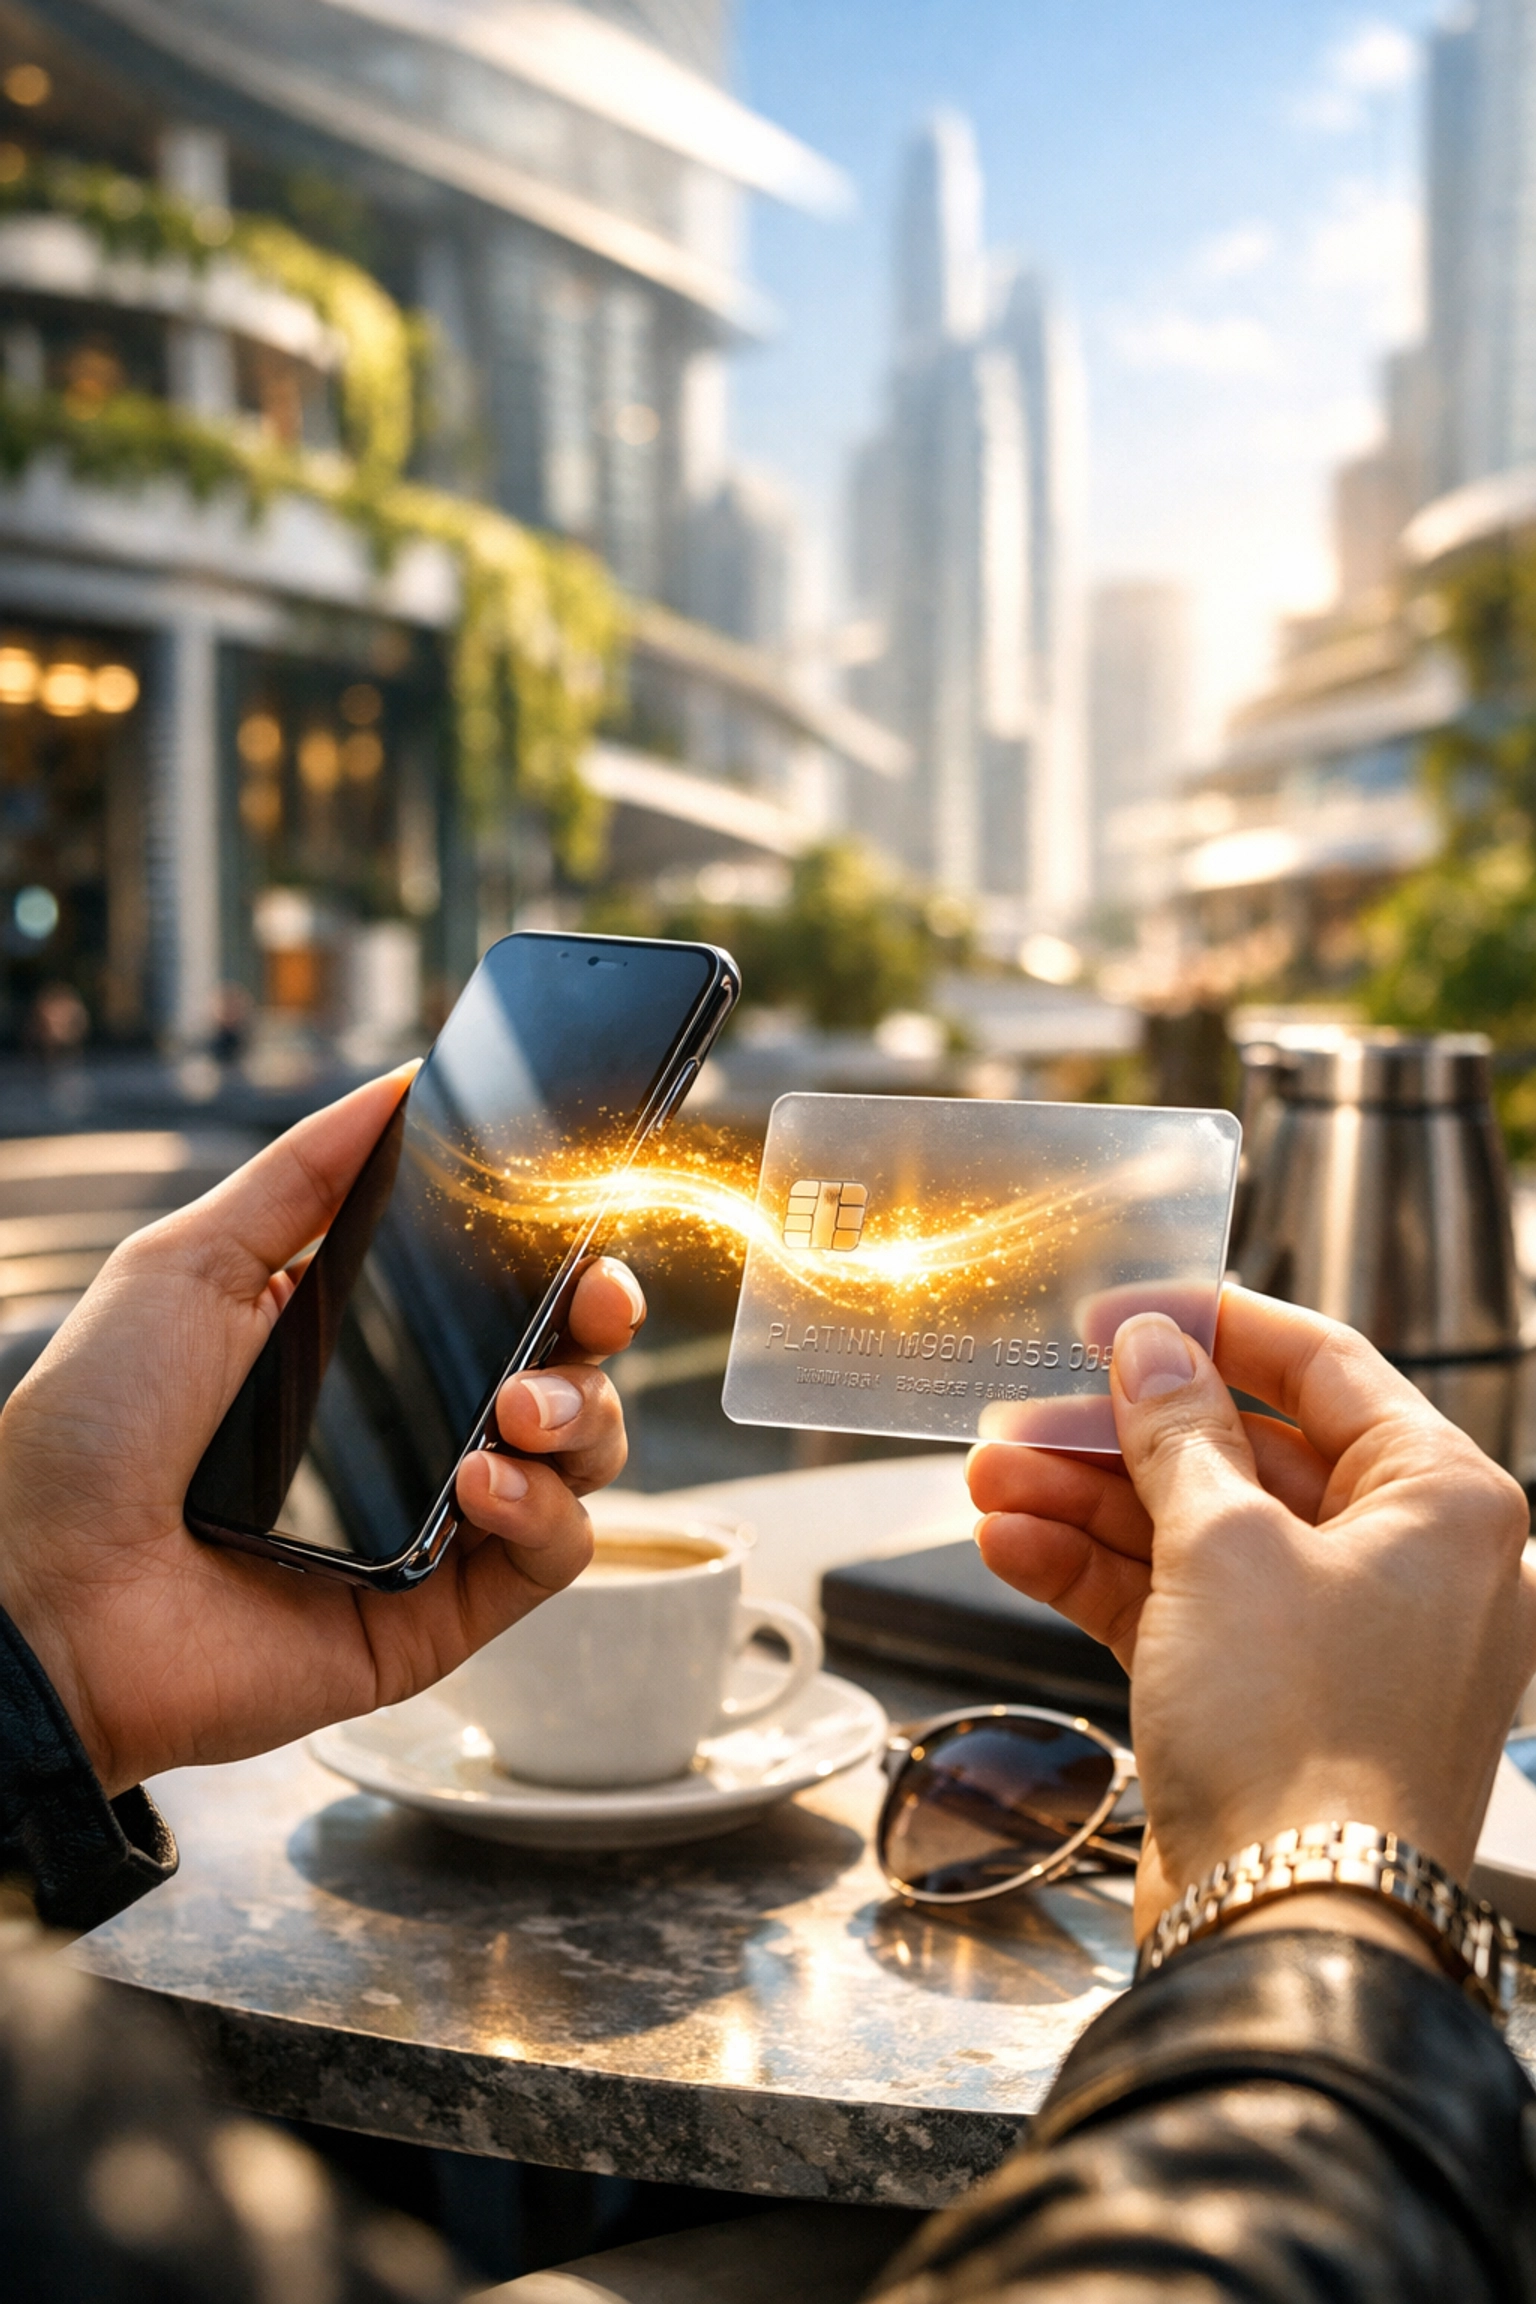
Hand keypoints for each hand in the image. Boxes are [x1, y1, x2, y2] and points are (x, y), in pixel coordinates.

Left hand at [0, 1071, 644, 1795]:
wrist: (43, 1597)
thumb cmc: (88, 1433)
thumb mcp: (189, 1263)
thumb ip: (301, 1173)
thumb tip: (400, 1083)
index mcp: (364, 1347)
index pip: (498, 1293)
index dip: (559, 1256)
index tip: (580, 1226)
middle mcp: (413, 1430)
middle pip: (567, 1365)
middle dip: (599, 1322)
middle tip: (589, 1307)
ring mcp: (435, 1524)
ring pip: (581, 1457)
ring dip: (579, 1414)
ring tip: (517, 1408)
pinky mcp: (440, 1612)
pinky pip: (551, 1556)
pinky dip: (542, 1511)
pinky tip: (480, 1484)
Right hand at [968, 1287, 1535, 1937]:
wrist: (1288, 1932)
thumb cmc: (1300, 1741)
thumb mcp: (1225, 1547)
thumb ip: (1180, 1433)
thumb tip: (1154, 1349)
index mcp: (1443, 1503)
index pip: (1322, 1365)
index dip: (1210, 1326)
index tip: (1117, 1312)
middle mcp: (1407, 1565)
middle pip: (1245, 1454)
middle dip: (1121, 1435)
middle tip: (1025, 1414)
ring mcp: (1339, 1640)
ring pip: (1200, 1533)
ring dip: (1088, 1505)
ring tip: (989, 1483)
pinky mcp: (1273, 1703)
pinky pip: (1182, 1608)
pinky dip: (1099, 1578)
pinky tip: (1013, 1551)